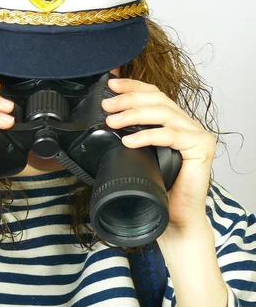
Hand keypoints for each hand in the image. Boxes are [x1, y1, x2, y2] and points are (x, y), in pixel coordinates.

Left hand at [102, 77, 216, 242]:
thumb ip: (129, 138)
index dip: (133, 86)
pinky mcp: (202, 147)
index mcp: (173, 123)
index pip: (154, 95)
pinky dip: (148, 135)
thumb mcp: (137, 158)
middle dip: (129, 99)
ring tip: (113, 121)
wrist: (175, 222)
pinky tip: (129, 140)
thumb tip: (105, 123)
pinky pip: (171, 135)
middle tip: (107, 105)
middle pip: (157, 100)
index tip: (111, 84)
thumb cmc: (157, 192)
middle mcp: (187, 125)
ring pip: (163, 113)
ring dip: (134, 114)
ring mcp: (197, 134)